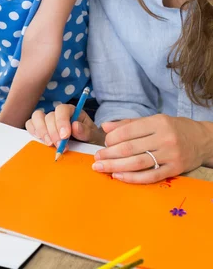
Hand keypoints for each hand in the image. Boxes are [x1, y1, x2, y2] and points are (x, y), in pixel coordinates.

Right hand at [25, 103, 104, 147]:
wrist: (87, 146)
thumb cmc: (90, 139)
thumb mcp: (93, 136)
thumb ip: (86, 131)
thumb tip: (75, 126)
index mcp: (71, 111)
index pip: (62, 109)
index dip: (62, 121)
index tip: (65, 136)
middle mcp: (58, 114)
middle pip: (49, 116)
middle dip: (53, 132)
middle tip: (59, 146)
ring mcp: (47, 120)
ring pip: (37, 118)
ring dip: (42, 132)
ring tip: (50, 145)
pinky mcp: (40, 128)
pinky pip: (30, 125)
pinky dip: (34, 132)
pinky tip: (42, 141)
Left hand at [92, 114, 211, 183]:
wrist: (202, 140)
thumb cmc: (173, 128)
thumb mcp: (153, 120)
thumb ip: (128, 124)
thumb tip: (105, 127)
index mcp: (157, 122)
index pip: (128, 131)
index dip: (112, 138)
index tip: (103, 143)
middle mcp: (164, 138)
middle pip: (130, 148)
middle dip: (109, 154)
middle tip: (96, 158)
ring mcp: (170, 155)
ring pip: (138, 163)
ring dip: (116, 166)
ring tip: (102, 167)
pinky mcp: (175, 170)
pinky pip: (150, 176)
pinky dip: (133, 178)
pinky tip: (118, 177)